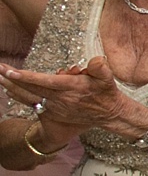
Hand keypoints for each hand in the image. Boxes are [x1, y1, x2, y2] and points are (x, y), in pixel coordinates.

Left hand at [0, 56, 131, 134]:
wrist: (109, 114)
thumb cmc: (107, 93)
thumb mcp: (108, 78)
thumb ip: (100, 67)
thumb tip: (94, 60)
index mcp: (71, 88)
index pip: (44, 81)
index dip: (26, 76)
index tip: (11, 71)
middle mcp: (60, 98)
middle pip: (31, 87)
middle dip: (12, 78)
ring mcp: (55, 107)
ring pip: (29, 96)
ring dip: (12, 87)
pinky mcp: (53, 112)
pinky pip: (32, 103)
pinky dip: (19, 96)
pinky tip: (9, 90)